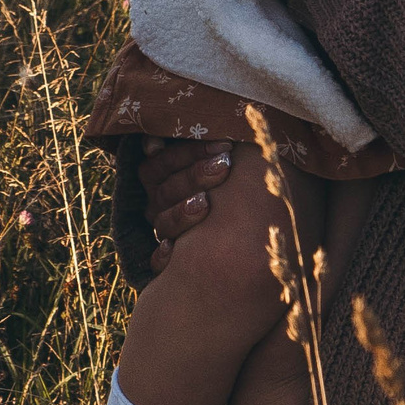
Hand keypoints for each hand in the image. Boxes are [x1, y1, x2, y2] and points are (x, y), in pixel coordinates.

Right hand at [137, 136, 233, 273]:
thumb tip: (159, 143)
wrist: (247, 223)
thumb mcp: (214, 155)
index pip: (162, 162)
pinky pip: (156, 262)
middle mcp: (157, 204)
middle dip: (195, 175)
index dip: (190, 152)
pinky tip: (171, 248)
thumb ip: (192, 141)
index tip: (225, 145)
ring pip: (162, 223)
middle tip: (225, 165)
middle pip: (165, 190)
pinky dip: (161, 257)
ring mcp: (162, 231)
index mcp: (159, 175)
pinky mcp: (169, 261)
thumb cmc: (229, 177)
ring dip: (182, 212)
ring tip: (206, 202)